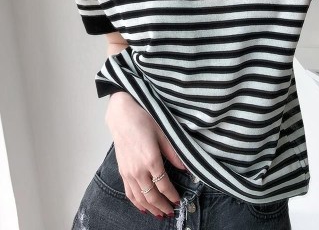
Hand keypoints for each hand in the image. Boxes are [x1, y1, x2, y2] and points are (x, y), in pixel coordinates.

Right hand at [105, 92, 186, 216]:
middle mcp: (138, 170)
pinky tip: (142, 207)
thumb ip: (173, 153)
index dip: (172, 196)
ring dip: (150, 207)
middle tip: (171, 212)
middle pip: (152, 196)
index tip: (179, 201)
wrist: (122, 115)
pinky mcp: (122, 171)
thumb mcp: (163, 134)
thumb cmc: (144, 120)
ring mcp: (128, 172)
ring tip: (159, 213)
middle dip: (162, 206)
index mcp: (151, 160)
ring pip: (140, 198)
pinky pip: (129, 193)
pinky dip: (136, 202)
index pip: (164, 185)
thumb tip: (185, 168)